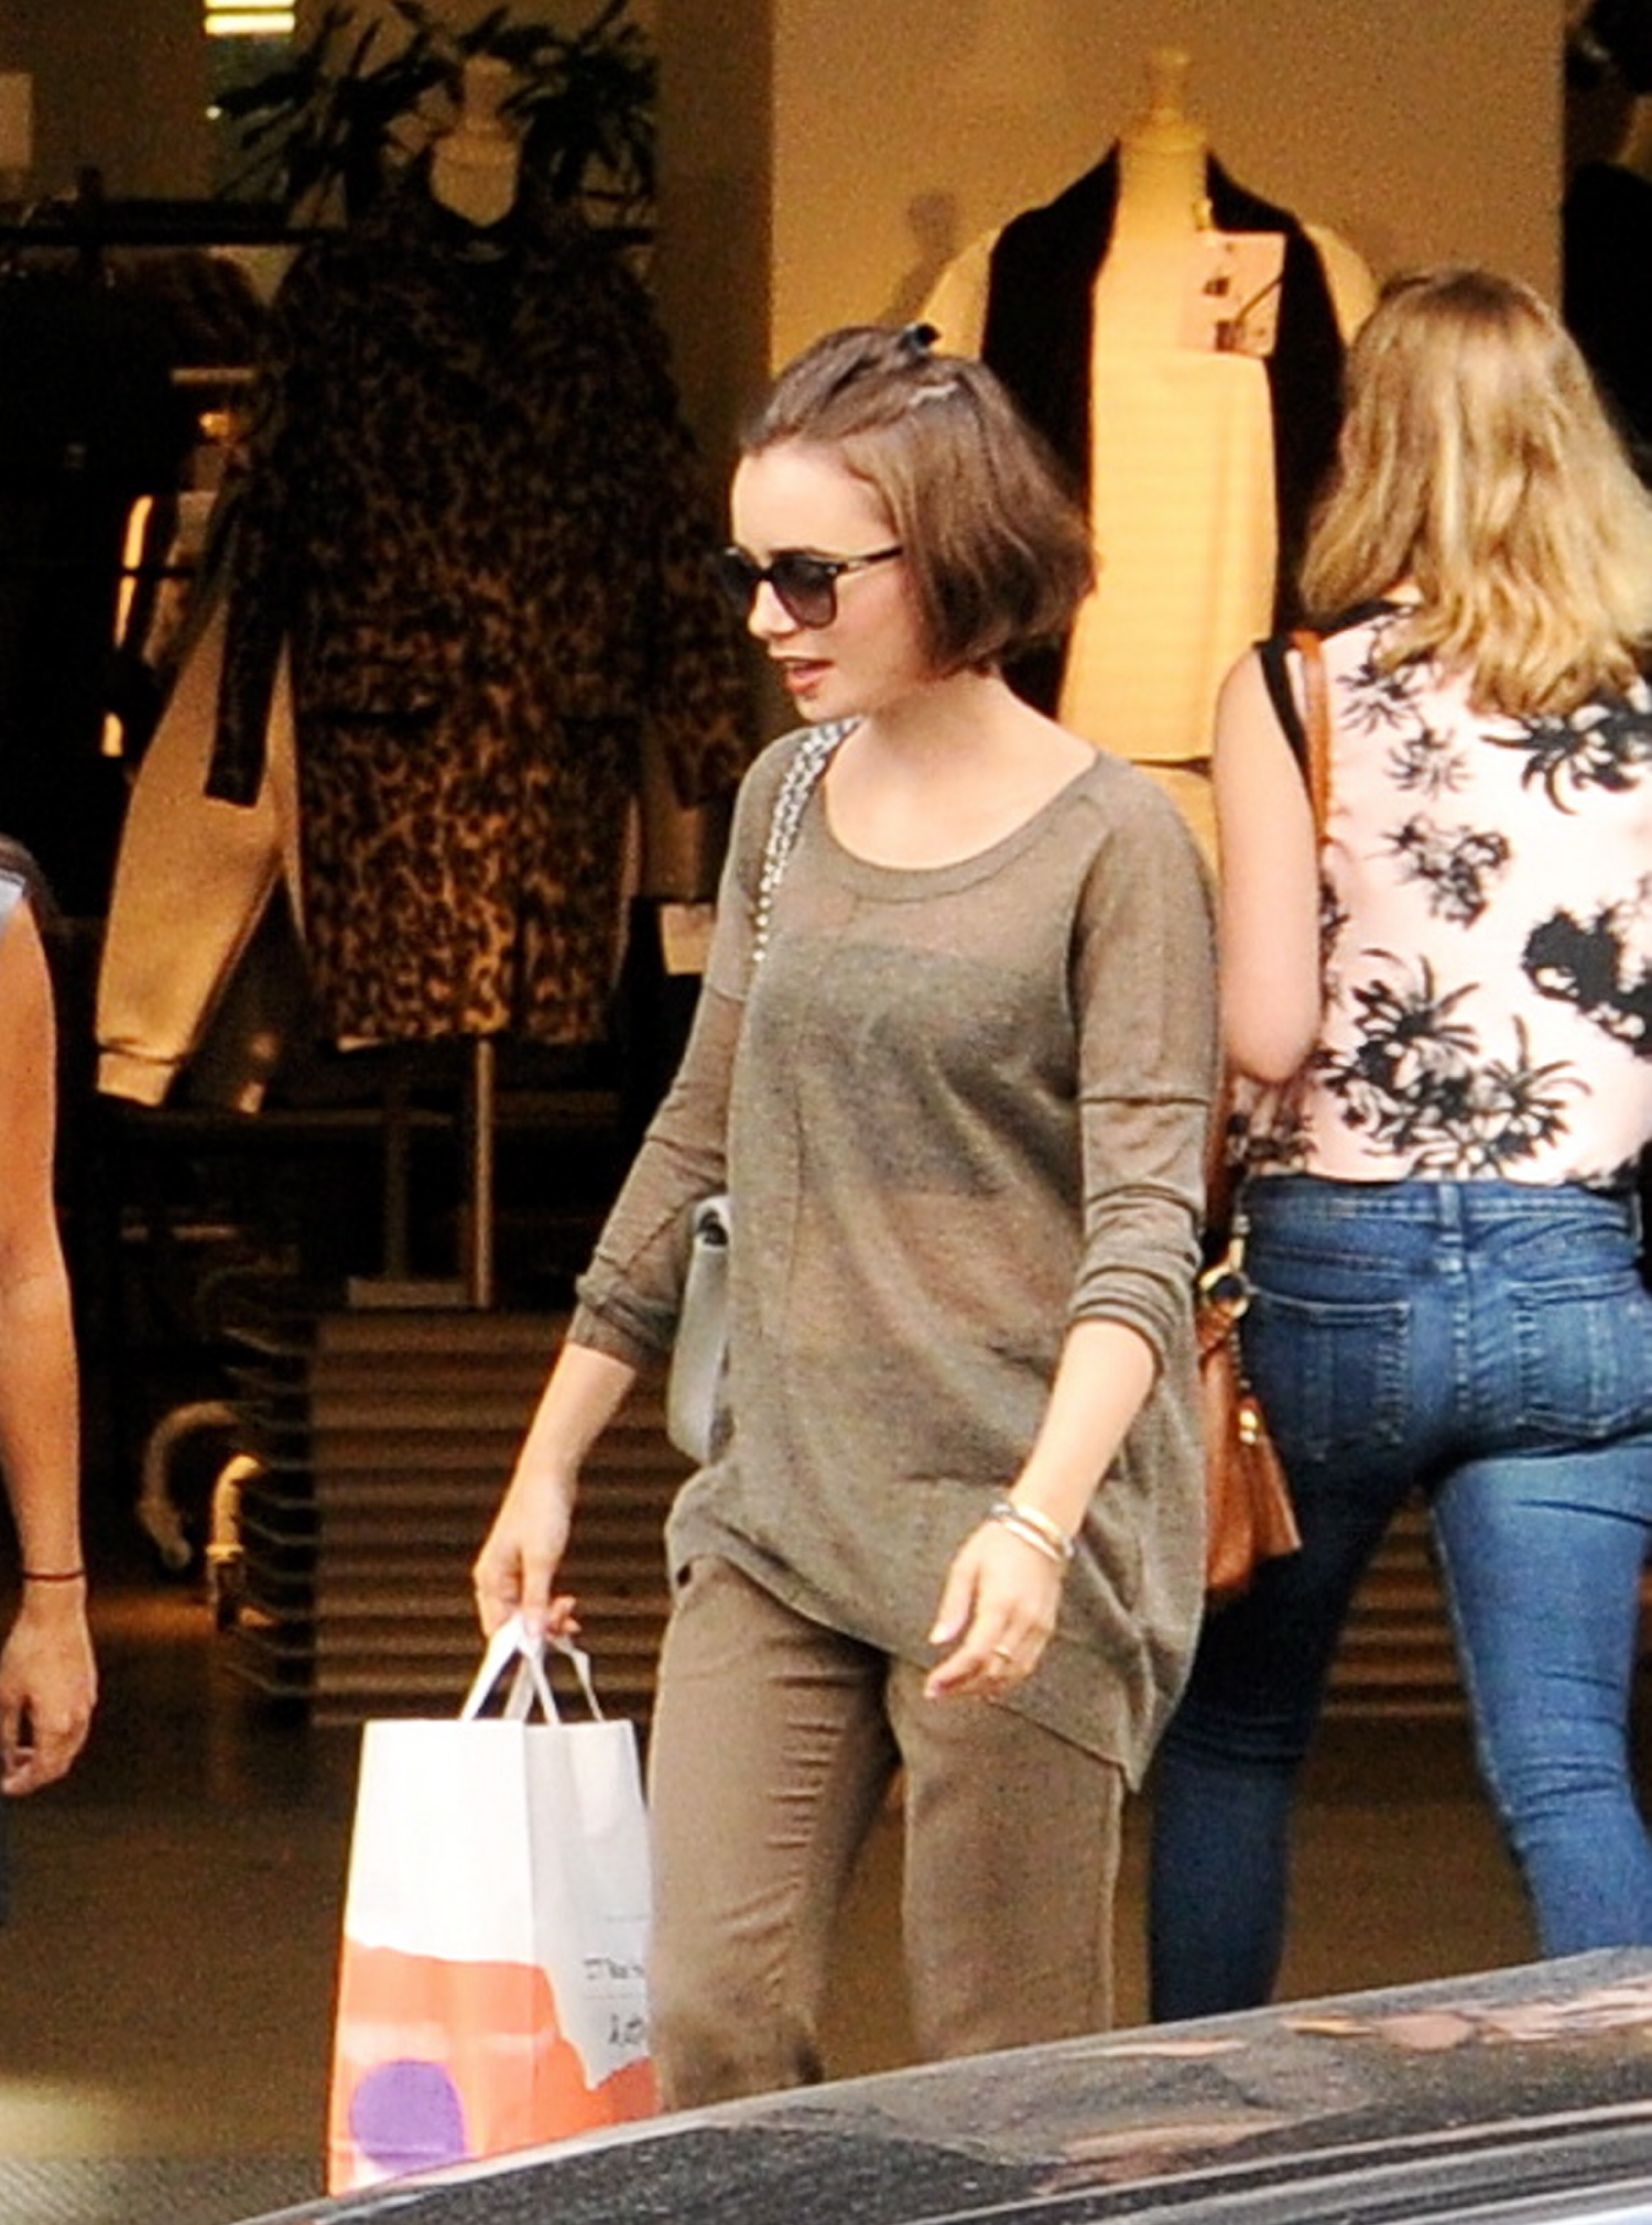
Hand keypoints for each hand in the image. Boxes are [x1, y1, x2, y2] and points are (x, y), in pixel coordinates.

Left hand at [0, 1587, 95, 1794]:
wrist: (56, 1615)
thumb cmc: (27, 1652)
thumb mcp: (5, 1697)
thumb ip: (5, 1735)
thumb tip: (5, 1759)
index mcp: (56, 1725)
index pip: (43, 1772)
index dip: (23, 1785)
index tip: (6, 1787)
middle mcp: (78, 1719)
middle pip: (61, 1764)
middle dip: (36, 1774)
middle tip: (12, 1772)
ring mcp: (87, 1703)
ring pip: (71, 1746)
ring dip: (49, 1755)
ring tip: (23, 1749)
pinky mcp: (89, 1689)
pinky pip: (77, 1726)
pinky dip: (59, 1737)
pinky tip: (40, 1724)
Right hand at [471, 1473, 578, 1641]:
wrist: (549, 1473)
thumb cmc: (540, 1508)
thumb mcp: (541, 1561)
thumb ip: (536, 1601)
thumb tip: (533, 1635)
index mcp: (489, 1578)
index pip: (497, 1629)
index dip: (521, 1642)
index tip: (545, 1648)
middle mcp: (495, 1578)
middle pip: (513, 1622)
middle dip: (540, 1628)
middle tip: (566, 1624)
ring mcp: (511, 1571)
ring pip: (527, 1610)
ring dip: (548, 1616)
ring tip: (569, 1611)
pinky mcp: (526, 1564)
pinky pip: (535, 1595)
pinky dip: (550, 1602)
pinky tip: (566, 1602)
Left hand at [923, 1520, 1063, 1700]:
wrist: (1041, 1528)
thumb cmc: (998, 1542)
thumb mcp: (965, 1566)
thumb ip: (953, 1606)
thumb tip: (937, 1641)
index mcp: (1000, 1604)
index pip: (975, 1654)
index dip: (952, 1676)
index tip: (931, 1687)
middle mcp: (1024, 1620)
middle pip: (993, 1670)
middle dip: (963, 1687)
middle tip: (937, 1692)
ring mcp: (1039, 1627)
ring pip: (1013, 1674)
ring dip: (983, 1688)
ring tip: (957, 1691)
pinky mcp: (1047, 1628)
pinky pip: (1027, 1665)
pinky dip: (1006, 1680)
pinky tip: (987, 1683)